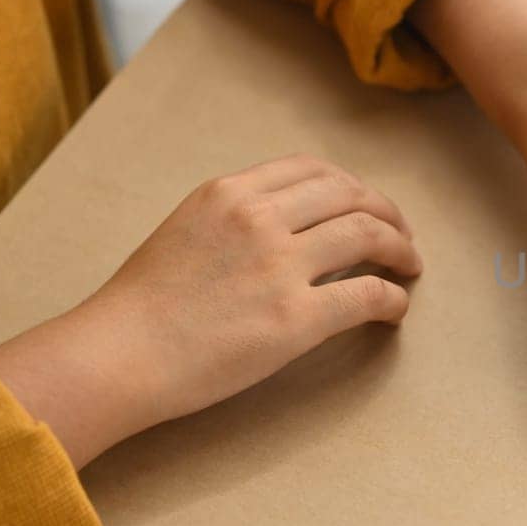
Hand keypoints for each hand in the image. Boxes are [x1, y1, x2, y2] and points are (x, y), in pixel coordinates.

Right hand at [0, 155, 421, 467]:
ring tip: (410, 268)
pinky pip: (368, 295)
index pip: (312, 170)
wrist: (116, 355)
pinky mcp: (296, 318)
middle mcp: (260, 218)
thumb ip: (234, 218)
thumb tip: (287, 226)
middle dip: (388, 214)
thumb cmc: (140, 307)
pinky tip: (395, 310)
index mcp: (230, 193)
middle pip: (351, 196)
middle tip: (403, 238)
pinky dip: (393, 298)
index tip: (368, 205)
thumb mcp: (185, 231)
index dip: (352, 186)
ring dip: (401, 250)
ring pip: (369, 235)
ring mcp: (280, 266)